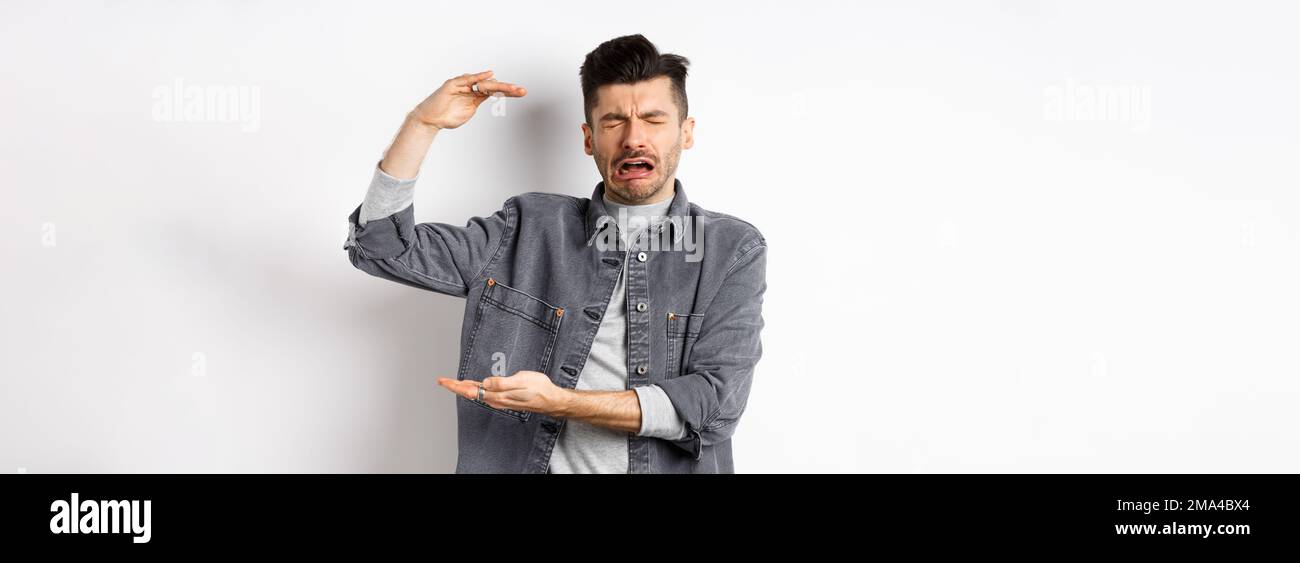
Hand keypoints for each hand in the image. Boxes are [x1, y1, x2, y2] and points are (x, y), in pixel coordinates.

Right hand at [411, 70, 526, 129]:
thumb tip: (491, 95)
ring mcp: (462, 85)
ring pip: (484, 83)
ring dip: (499, 85)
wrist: (431, 120)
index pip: (496, 91)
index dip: (509, 92)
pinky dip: (478, 77)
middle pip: (493, 86)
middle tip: (522, 90)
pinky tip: (489, 75)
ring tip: (512, 88)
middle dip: (508, 88)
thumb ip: (478, 103)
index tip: (522, 93)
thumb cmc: (448, 116)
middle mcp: (471, 87)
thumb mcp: (469, 111)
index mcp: (476, 95)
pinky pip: (468, 80)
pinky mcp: (453, 85)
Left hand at [436, 370, 567, 415]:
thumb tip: (485, 383)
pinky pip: (484, 393)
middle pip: (470, 393)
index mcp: (497, 395)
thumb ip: (502, 383)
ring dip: (463, 387)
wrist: (551, 400)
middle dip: (455, 386)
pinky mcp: (504, 396)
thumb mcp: (521, 381)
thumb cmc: (539, 390)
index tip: (444, 381)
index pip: (471, 391)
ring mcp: (499, 399)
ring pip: (476, 393)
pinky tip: (472, 385)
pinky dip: (474, 388)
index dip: (456, 386)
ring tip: (451, 382)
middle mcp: (496, 399)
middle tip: (441, 380)